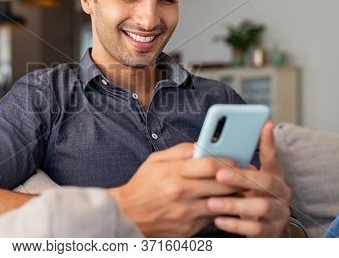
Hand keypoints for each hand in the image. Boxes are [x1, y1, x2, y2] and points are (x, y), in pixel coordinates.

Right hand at [108, 143, 241, 236]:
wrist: (127, 215)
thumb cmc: (141, 186)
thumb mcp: (154, 161)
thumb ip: (180, 151)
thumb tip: (202, 145)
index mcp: (173, 173)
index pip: (210, 165)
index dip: (229, 162)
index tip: (237, 161)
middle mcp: (181, 193)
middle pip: (222, 185)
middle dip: (239, 179)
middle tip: (249, 175)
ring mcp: (186, 213)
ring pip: (222, 204)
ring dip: (235, 197)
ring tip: (242, 190)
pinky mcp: (188, 229)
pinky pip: (213, 219)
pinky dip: (222, 211)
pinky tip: (226, 205)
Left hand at [207, 121, 291, 236]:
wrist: (261, 229)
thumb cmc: (249, 198)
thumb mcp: (247, 180)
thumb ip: (238, 164)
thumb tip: (223, 141)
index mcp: (274, 176)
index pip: (272, 158)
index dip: (268, 143)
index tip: (263, 126)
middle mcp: (281, 194)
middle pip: (266, 182)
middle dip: (241, 178)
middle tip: (219, 175)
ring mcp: (278, 214)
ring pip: (261, 207)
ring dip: (234, 204)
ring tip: (212, 202)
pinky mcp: (271, 233)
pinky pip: (255, 229)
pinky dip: (235, 224)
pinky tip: (218, 220)